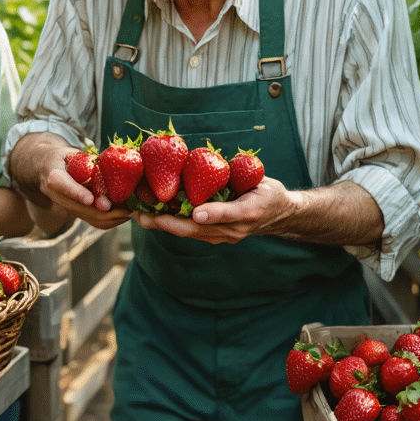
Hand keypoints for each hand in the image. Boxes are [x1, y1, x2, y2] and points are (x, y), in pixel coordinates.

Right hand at [38, 151, 130, 229]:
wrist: (48, 167)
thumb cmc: (66, 157)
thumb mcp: (74, 153)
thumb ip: (89, 161)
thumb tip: (115, 166)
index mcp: (53, 174)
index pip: (61, 185)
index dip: (76, 193)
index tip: (90, 200)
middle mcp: (56, 194)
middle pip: (78, 208)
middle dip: (103, 211)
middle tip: (125, 210)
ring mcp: (64, 206)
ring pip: (87, 218)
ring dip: (109, 218)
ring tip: (129, 212)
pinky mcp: (73, 212)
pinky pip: (91, 221)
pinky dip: (109, 221)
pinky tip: (123, 215)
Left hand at [132, 176, 294, 243]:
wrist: (279, 214)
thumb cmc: (268, 195)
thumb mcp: (260, 185)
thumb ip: (237, 185)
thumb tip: (207, 188)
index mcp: (245, 214)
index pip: (223, 215)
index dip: (209, 213)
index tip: (194, 212)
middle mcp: (231, 229)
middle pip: (194, 229)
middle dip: (166, 223)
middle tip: (142, 216)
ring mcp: (222, 235)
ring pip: (189, 232)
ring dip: (163, 225)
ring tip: (140, 217)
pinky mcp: (215, 235)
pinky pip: (190, 231)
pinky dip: (171, 224)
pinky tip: (153, 217)